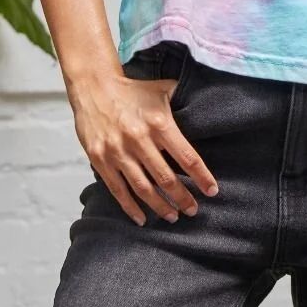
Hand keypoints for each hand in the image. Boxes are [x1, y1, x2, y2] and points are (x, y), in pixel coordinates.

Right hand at [68, 68, 218, 225]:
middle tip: (193, 210)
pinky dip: (131, 208)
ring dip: (160, 206)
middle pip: (166, 178)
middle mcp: (139, 140)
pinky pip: (118, 190)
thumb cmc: (133, 91)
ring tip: (173, 216)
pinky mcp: (101, 160)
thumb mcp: (162, 90)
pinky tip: (142, 218)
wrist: (95, 87)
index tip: (212, 191)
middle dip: (182, 198)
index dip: (201, 177)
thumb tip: (206, 105)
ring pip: (143, 188)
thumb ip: (183, 100)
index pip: (186, 156)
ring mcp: (118, 152)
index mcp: (159, 123)